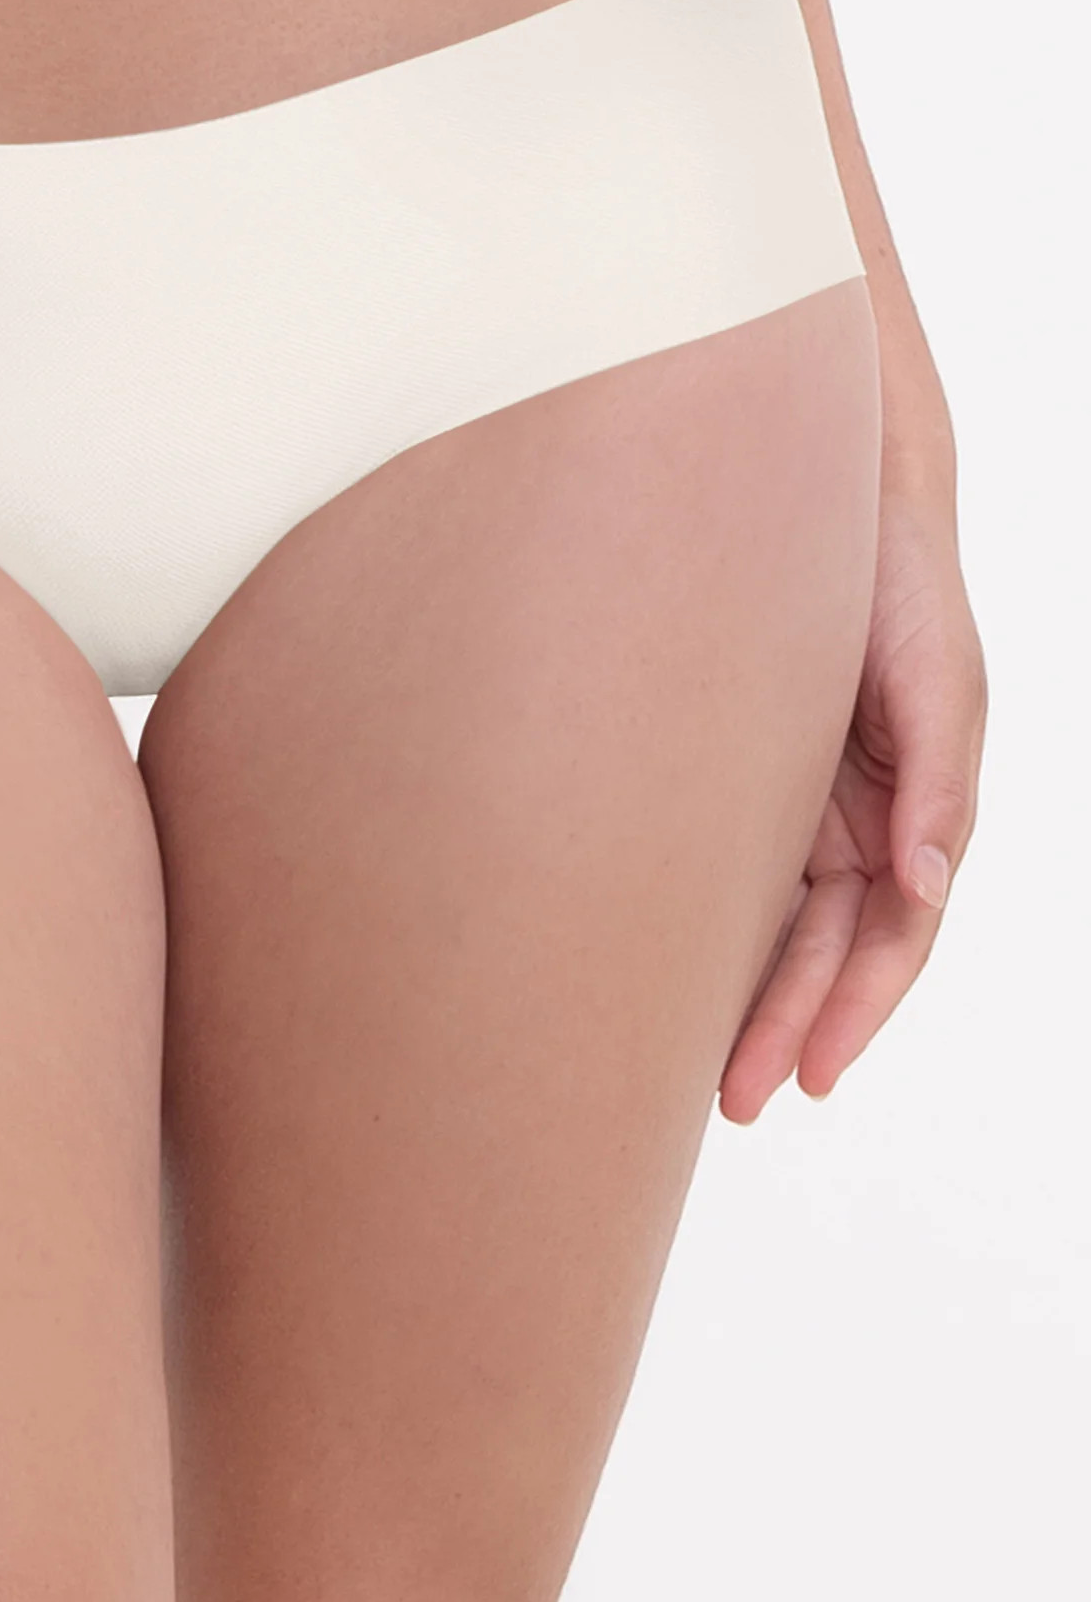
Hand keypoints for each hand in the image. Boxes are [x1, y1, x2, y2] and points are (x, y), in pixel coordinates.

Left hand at [719, 479, 986, 1123]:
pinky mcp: (734, 779)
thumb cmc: (900, 590)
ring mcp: (792, 807)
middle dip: (782, 1028)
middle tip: (733, 1101)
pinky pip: (720, 870)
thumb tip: (929, 883)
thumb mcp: (939, 683)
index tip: (805, 1076)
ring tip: (692, 1071)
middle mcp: (850, 825)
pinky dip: (702, 927)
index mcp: (907, 816)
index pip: (885, 941)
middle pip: (820, 952)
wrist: (823, 500)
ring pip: (769, 925)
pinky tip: (660, 975)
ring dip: (741, 995)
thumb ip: (941, 784)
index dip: (851, 1012)